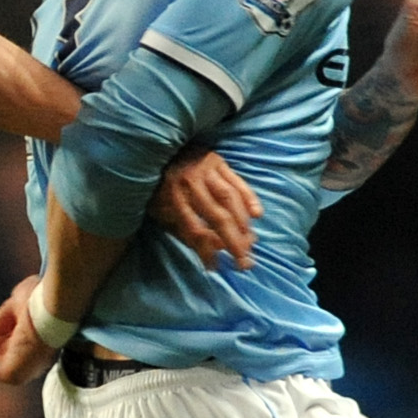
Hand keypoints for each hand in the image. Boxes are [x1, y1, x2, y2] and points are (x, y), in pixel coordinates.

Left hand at [153, 146, 260, 268]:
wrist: (159, 149)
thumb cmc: (160, 187)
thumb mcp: (161, 212)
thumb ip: (184, 231)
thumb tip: (214, 252)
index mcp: (172, 197)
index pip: (193, 229)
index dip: (206, 251)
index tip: (216, 268)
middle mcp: (191, 182)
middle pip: (218, 217)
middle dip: (234, 242)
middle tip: (245, 262)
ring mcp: (207, 170)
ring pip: (231, 200)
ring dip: (244, 224)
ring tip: (250, 243)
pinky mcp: (219, 161)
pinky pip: (238, 182)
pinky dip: (250, 199)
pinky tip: (257, 215)